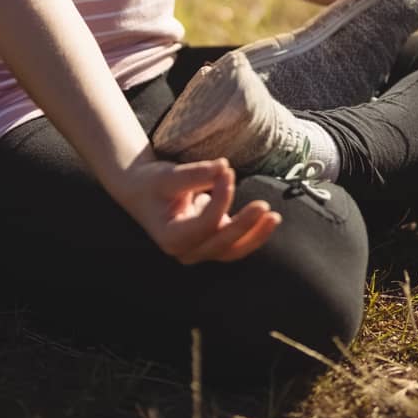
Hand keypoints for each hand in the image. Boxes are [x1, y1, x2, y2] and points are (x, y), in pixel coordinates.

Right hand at [116, 154, 280, 264]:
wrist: (143, 191)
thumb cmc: (153, 183)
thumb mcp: (168, 175)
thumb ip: (195, 174)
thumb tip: (224, 167)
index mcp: (170, 237)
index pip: (204, 225)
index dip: (220, 200)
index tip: (228, 172)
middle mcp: (185, 250)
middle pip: (221, 244)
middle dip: (243, 225)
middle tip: (263, 205)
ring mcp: (199, 249)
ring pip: (232, 250)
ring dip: (255, 235)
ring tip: (273, 218)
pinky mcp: (211, 242)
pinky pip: (236, 243)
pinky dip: (253, 233)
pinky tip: (269, 220)